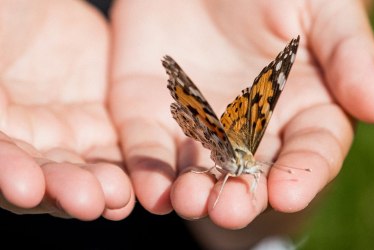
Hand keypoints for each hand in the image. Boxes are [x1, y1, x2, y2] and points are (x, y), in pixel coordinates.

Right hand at [0, 0, 133, 219]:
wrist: (45, 3)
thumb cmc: (5, 15)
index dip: (9, 175)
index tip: (25, 188)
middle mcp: (29, 139)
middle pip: (45, 176)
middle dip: (65, 189)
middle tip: (86, 201)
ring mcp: (69, 132)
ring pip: (86, 169)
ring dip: (101, 186)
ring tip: (117, 196)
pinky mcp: (105, 121)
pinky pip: (120, 148)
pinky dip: (129, 165)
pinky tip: (141, 180)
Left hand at [109, 0, 373, 228]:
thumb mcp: (316, 8)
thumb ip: (347, 54)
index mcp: (298, 107)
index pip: (308, 150)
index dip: (301, 174)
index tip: (288, 192)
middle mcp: (248, 128)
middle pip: (249, 173)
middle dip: (241, 195)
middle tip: (230, 209)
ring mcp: (197, 126)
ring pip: (197, 170)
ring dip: (192, 191)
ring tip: (188, 201)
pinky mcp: (152, 116)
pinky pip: (150, 150)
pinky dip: (149, 173)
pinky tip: (152, 191)